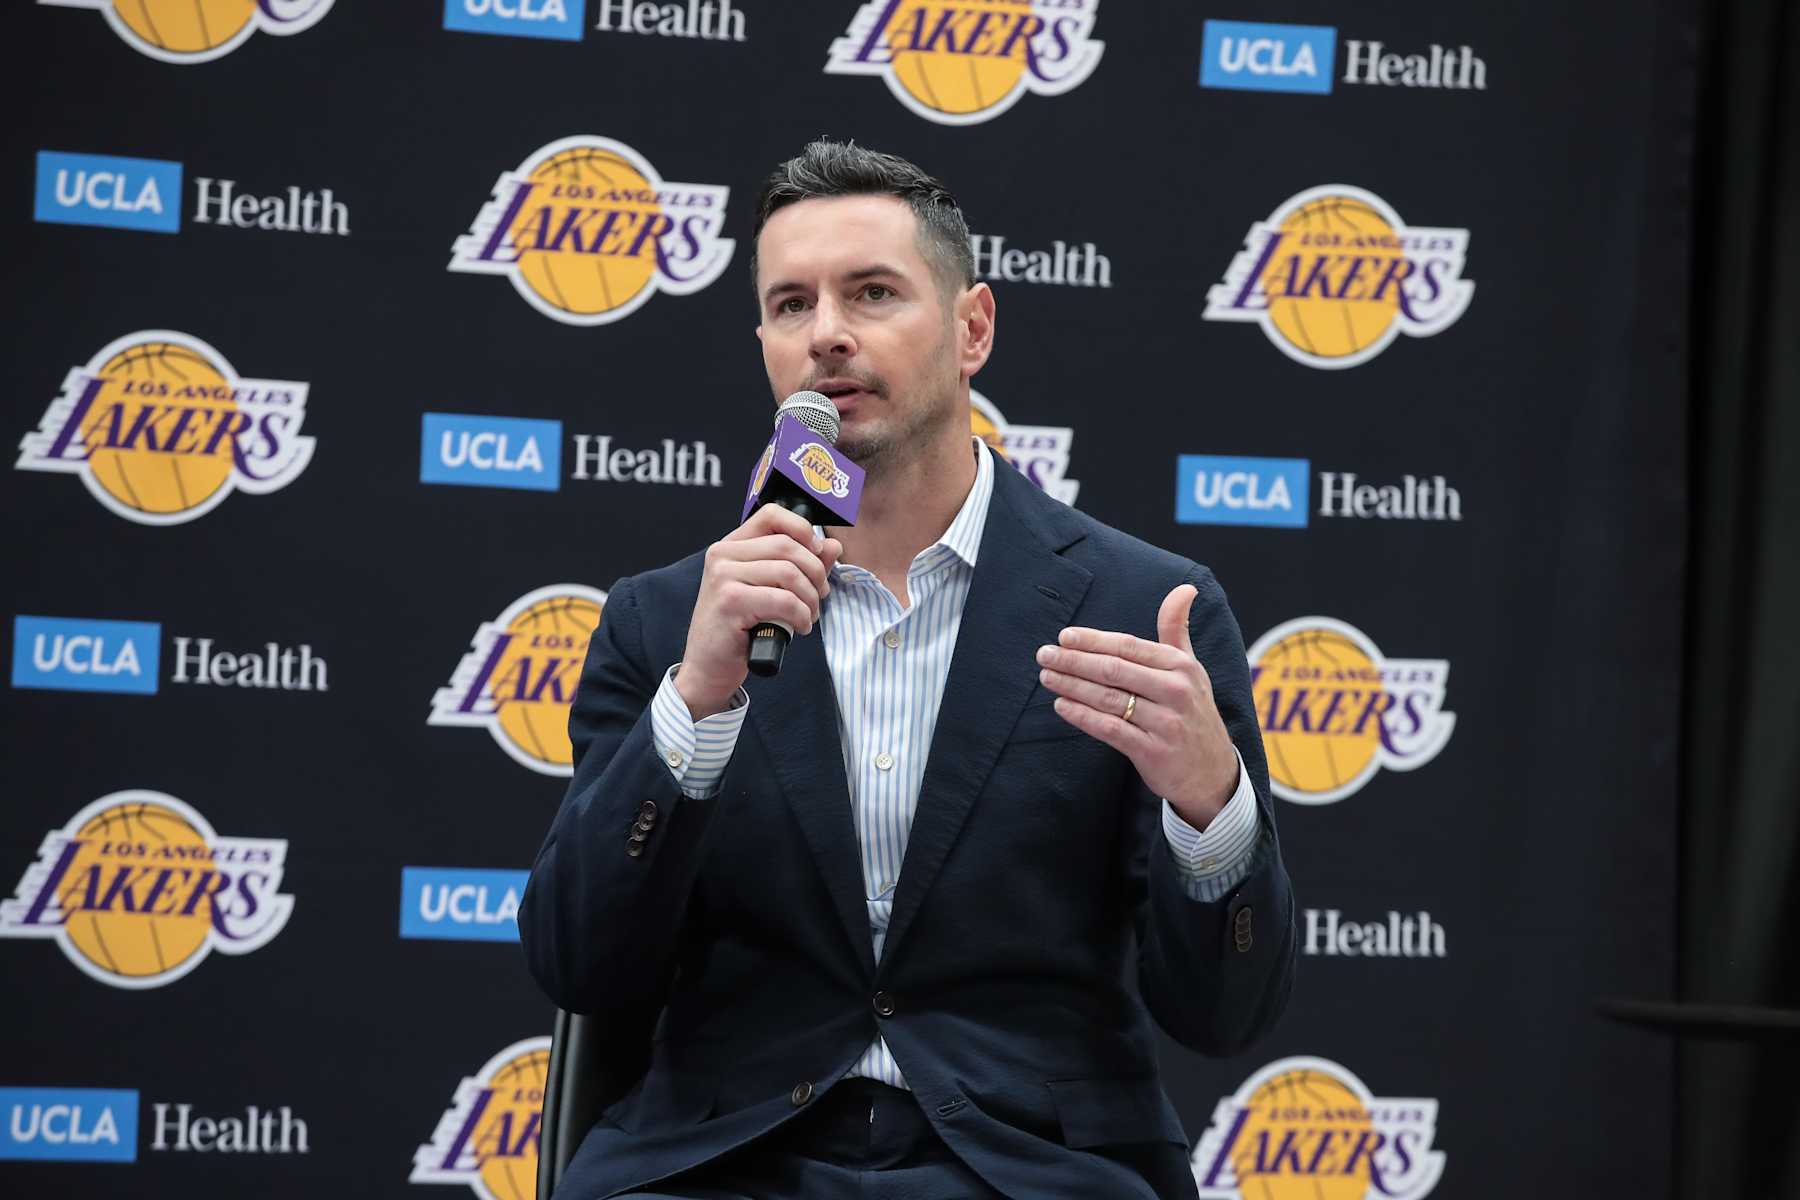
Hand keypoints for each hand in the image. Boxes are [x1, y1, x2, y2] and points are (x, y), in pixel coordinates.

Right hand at [676, 505, 841, 719]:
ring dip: (810, 598)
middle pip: (788, 546)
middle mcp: (723, 555)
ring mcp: (723, 577)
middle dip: (815, 572)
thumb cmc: (740, 629)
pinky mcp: (730, 602)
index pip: (772, 514)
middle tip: (819, 596)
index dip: (803, 529)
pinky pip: (784, 600)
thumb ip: (802, 565)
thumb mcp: (771, 591)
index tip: (817, 554)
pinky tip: (799, 628)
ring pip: (789, 573)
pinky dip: (801, 616)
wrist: (709, 668)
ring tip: (809, 616)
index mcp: (731, 546)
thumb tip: (832, 544)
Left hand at [1034, 583, 1238, 829]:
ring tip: (1047, 677)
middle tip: (1044, 655)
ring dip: (1072, 686)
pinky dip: (1082, 716)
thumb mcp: (1192, 668)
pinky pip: (1110, 729)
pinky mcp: (1153, 751)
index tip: (1064, 636)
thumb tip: (1184, 588)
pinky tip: (1061, 706)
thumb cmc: (1194, 712)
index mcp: (1181, 666)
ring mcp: (1165, 723)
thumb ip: (1177, 630)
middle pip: (1114, 669)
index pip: (1129, 646)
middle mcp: (1175, 691)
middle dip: (1074, 660)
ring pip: (1108, 698)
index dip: (1093, 640)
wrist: (1213, 772)